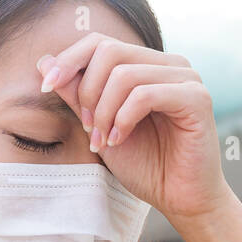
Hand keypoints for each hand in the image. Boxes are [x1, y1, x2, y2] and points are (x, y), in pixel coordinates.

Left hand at [36, 33, 232, 224]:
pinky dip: (124, 118)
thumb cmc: (146, 166)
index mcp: (147, 66)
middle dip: (87, 91)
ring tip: (103, 141)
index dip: (69, 60)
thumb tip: (44, 61)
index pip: (101, 42)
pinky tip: (120, 140)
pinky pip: (145, 94)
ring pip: (124, 74)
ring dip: (104, 112)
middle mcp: (169, 65)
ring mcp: (186, 78)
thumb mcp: (99, 127)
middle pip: (110, 51)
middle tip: (87, 128)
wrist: (180, 199)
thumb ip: (77, 95)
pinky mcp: (197, 98)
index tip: (46, 86)